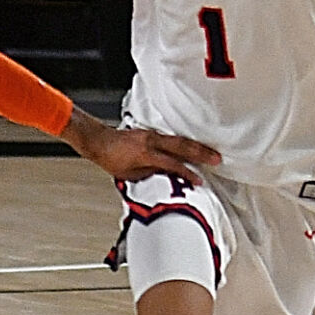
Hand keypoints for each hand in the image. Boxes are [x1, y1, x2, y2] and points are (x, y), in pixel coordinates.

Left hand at [61, 109, 222, 183]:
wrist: (98, 140)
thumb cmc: (110, 158)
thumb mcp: (129, 174)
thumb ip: (150, 173)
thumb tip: (167, 176)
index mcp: (146, 153)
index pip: (172, 164)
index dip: (187, 174)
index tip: (199, 181)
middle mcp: (151, 141)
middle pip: (182, 147)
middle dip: (201, 153)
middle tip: (217, 159)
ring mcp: (152, 134)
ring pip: (179, 140)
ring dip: (196, 146)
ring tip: (211, 152)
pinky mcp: (150, 133)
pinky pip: (172, 137)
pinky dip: (185, 142)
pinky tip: (194, 146)